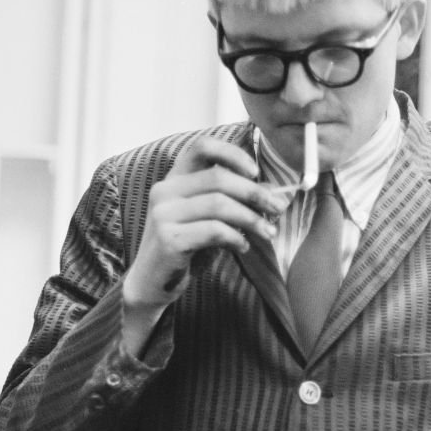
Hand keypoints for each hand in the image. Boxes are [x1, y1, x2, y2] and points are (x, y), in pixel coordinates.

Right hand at [121, 137, 287, 345]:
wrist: (153, 283)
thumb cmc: (187, 248)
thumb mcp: (213, 220)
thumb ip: (235, 202)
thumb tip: (271, 190)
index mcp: (174, 179)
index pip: (202, 147)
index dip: (232, 154)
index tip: (256, 173)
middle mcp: (165, 191)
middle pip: (219, 178)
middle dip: (255, 193)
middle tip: (277, 209)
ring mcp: (163, 214)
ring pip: (220, 204)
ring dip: (252, 219)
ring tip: (268, 233)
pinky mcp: (169, 239)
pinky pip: (214, 231)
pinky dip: (236, 238)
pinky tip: (243, 247)